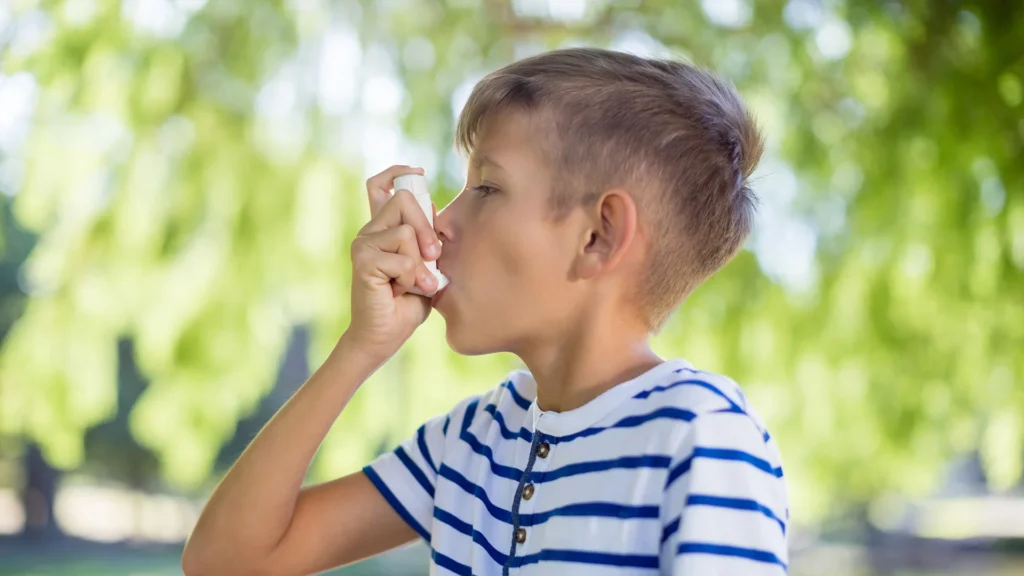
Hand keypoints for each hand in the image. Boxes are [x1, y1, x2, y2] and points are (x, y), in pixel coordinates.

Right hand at [344, 165, 440, 360]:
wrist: (384, 336)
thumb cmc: (406, 303)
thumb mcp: (426, 265)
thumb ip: (427, 239)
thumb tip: (433, 206)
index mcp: (382, 229)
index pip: (380, 185)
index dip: (399, 173)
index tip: (418, 173)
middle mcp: (369, 232)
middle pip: (404, 200)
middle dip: (428, 226)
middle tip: (434, 255)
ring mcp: (363, 245)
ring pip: (406, 231)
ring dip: (421, 262)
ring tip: (417, 283)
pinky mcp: (363, 262)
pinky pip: (402, 258)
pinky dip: (413, 277)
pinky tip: (405, 291)